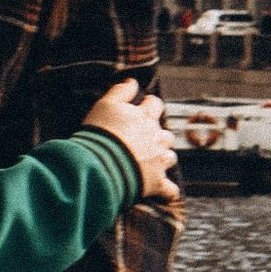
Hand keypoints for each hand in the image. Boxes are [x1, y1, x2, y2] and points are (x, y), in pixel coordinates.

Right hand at [83, 79, 178, 201]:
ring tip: (152, 162)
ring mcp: (159, 162)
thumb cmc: (100, 133)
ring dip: (163, 158)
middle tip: (144, 140)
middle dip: (158, 135)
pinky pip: (169, 189)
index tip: (143, 108)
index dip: (150, 105)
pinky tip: (165, 191)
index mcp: (145, 118)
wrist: (100, 165)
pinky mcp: (156, 183)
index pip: (155, 105)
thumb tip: (132, 81)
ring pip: (171, 157)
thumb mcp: (105, 105)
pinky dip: (168, 190)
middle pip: (166, 134)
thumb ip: (120, 91)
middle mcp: (156, 138)